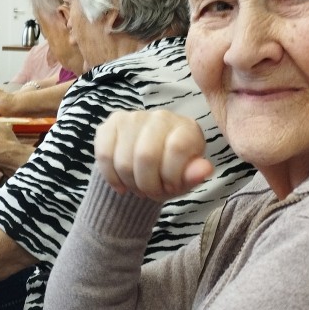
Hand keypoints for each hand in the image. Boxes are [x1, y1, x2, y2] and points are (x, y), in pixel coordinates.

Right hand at [94, 110, 212, 201]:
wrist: (147, 167)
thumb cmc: (172, 171)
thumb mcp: (186, 178)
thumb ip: (194, 174)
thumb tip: (204, 169)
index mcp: (186, 128)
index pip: (176, 148)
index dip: (171, 177)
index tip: (171, 188)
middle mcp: (161, 117)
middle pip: (146, 156)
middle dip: (147, 184)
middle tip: (151, 192)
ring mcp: (134, 117)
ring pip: (123, 160)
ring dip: (129, 183)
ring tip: (138, 187)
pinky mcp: (112, 123)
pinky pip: (104, 154)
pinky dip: (111, 177)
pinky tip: (120, 184)